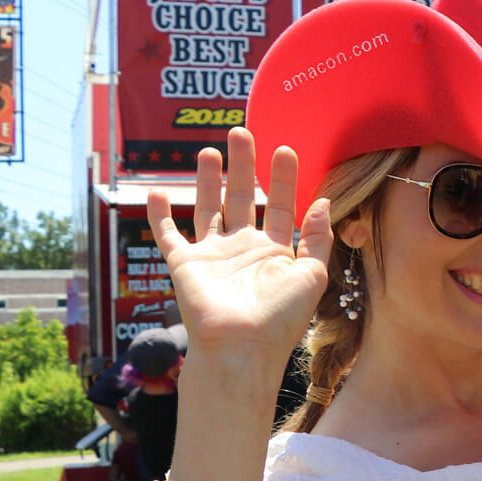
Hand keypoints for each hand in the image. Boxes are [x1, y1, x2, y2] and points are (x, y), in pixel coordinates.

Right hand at [147, 127, 333, 382]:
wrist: (241, 347)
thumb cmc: (281, 317)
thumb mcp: (313, 274)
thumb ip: (319, 237)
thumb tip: (324, 200)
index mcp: (276, 252)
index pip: (279, 206)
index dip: (283, 178)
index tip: (285, 149)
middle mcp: (243, 250)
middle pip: (242, 198)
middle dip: (244, 166)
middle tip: (242, 133)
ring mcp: (213, 256)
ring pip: (208, 209)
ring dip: (208, 180)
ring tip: (209, 151)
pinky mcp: (185, 264)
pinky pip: (168, 235)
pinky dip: (159, 215)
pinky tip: (156, 192)